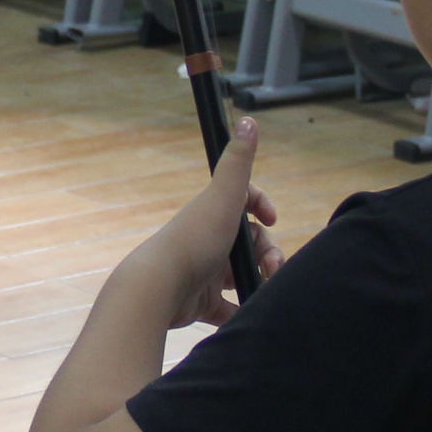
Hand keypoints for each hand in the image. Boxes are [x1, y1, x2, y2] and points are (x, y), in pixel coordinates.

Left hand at [123, 117, 280, 329]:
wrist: (158, 288)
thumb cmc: (193, 241)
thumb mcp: (222, 198)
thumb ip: (238, 162)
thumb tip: (249, 119)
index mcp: (211, 213)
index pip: (243, 203)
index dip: (261, 206)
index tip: (273, 218)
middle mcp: (207, 239)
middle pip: (249, 243)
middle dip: (268, 253)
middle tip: (273, 268)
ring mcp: (203, 272)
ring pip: (241, 275)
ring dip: (259, 282)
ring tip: (265, 290)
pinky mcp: (201, 302)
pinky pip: (228, 308)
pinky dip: (242, 311)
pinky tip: (253, 312)